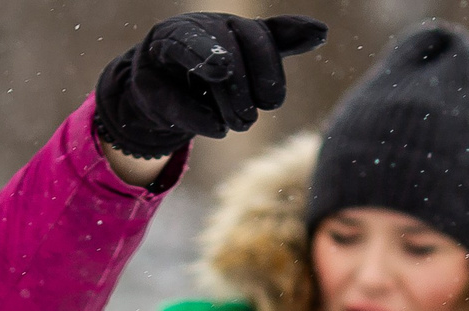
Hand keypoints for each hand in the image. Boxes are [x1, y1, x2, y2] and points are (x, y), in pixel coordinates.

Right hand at [93, 13, 328, 164]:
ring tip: (238, 123)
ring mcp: (167, 54)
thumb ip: (280, 39)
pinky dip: (201, 119)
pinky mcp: (148, 86)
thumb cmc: (212, 66)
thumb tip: (320, 31)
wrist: (158, 88)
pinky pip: (177, 102)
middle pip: (231, 54)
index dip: (268, 65)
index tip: (273, 99)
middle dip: (248, 90)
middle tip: (255, 116)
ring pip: (205, 67)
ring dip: (230, 105)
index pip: (254, 36)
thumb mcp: (248, 51)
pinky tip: (217, 129)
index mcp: (223, 23)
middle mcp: (195, 29)